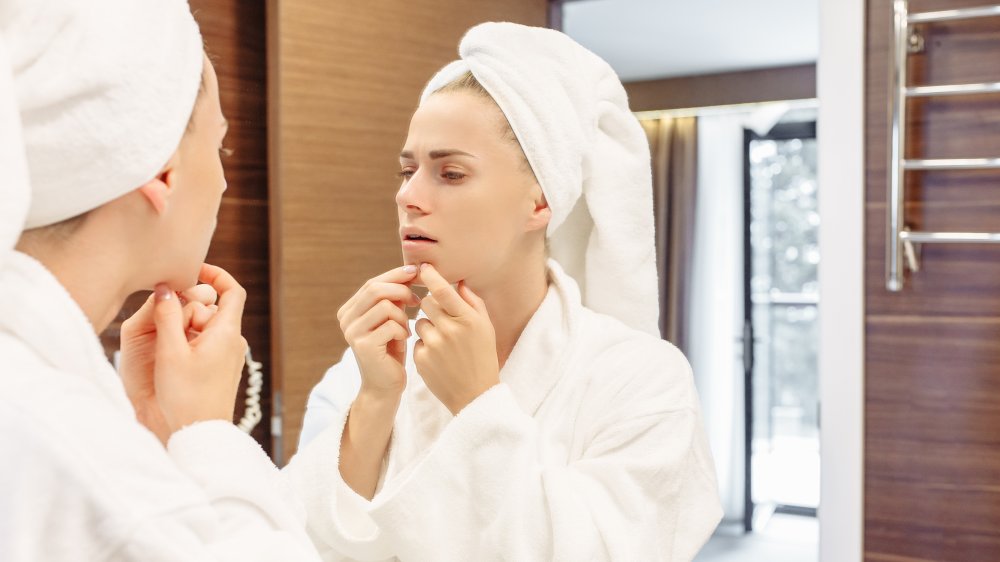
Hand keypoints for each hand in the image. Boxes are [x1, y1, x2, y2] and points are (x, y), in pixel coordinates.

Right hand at [125, 264, 247, 439]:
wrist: (201, 434)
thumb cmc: (186, 396)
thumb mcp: (170, 352)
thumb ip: (168, 316)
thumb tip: (165, 288)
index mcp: (228, 333)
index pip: (232, 290)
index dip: (215, 275)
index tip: (193, 271)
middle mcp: (235, 342)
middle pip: (215, 307)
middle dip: (190, 305)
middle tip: (167, 314)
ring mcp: (231, 356)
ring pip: (208, 326)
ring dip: (187, 324)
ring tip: (167, 341)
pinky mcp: (223, 369)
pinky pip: (208, 343)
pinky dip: (190, 339)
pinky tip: (173, 355)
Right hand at [337, 265, 419, 400]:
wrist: (385, 386)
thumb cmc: (391, 350)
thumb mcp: (391, 319)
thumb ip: (394, 297)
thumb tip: (411, 270)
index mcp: (350, 310)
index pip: (372, 283)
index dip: (396, 275)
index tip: (416, 272)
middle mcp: (346, 319)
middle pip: (376, 289)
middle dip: (402, 291)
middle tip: (417, 301)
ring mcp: (352, 332)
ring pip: (385, 306)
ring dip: (403, 315)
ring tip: (405, 328)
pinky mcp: (363, 345)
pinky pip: (391, 325)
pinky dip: (403, 330)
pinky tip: (403, 340)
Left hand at [413, 263, 499, 414]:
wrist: (475, 395)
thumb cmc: (483, 356)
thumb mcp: (486, 327)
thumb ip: (472, 302)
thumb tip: (458, 281)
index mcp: (467, 320)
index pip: (442, 290)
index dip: (430, 275)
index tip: (423, 267)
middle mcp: (449, 331)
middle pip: (427, 303)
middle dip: (432, 305)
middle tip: (443, 317)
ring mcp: (433, 346)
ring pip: (419, 321)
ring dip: (428, 326)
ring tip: (444, 342)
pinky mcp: (421, 359)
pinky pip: (417, 340)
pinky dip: (425, 345)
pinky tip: (439, 357)